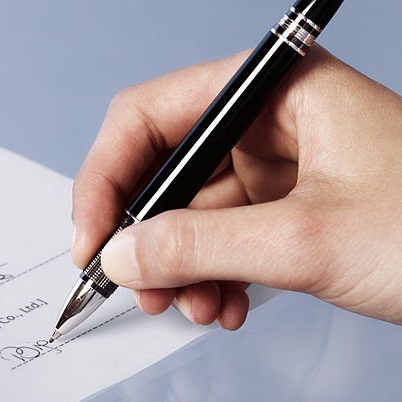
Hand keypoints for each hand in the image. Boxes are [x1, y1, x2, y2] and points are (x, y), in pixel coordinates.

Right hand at [73, 47, 401, 330]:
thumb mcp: (308, 240)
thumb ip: (200, 246)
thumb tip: (121, 254)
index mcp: (277, 92)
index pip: (150, 116)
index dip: (108, 179)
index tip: (93, 240)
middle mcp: (273, 123)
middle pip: (166, 171)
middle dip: (146, 238)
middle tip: (136, 289)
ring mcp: (284, 169)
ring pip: (191, 215)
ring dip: (179, 269)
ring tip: (193, 308)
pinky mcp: (294, 212)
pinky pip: (224, 241)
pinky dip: (212, 278)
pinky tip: (225, 308)